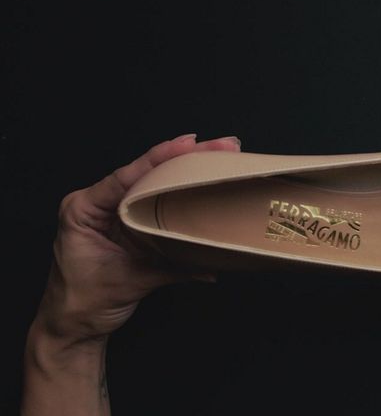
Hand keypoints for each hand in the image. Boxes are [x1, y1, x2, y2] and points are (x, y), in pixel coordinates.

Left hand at [23, 134, 240, 415]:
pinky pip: (156, 205)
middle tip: (220, 146)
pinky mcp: (128, 226)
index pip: (128, 176)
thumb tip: (210, 267)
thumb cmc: (83, 302)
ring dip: (184, 173)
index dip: (161, 157)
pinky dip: (179, 197)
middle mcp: (98, 205)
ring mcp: (114, 214)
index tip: (191, 142)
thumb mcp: (129, 280)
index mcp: (85, 208)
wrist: (72, 326)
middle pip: (146, 174)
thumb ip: (171, 269)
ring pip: (152, 185)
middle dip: (184, 158)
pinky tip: (203, 186)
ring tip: (217, 158)